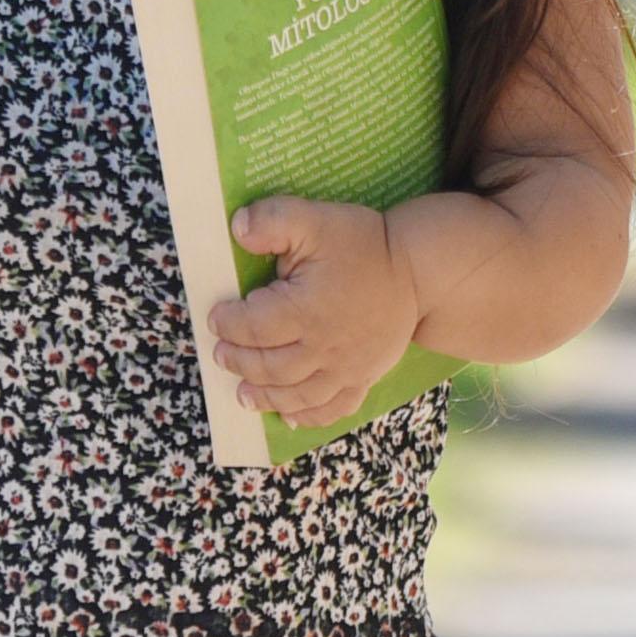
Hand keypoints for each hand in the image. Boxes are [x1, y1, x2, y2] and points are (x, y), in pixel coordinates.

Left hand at [208, 197, 421, 429]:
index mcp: (306, 309)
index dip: (228, 324)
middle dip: (239, 362)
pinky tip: (290, 417)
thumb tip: (238, 228)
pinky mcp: (363, 378)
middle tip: (221, 354)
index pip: (252, 326)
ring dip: (265, 397)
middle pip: (269, 367)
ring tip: (244, 394)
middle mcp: (324, 347)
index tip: (217, 318)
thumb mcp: (316, 219)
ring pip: (296, 395)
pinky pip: (333, 408)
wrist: (418, 272)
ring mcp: (346, 368)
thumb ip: (274, 220)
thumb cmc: (364, 244)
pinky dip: (308, 417)